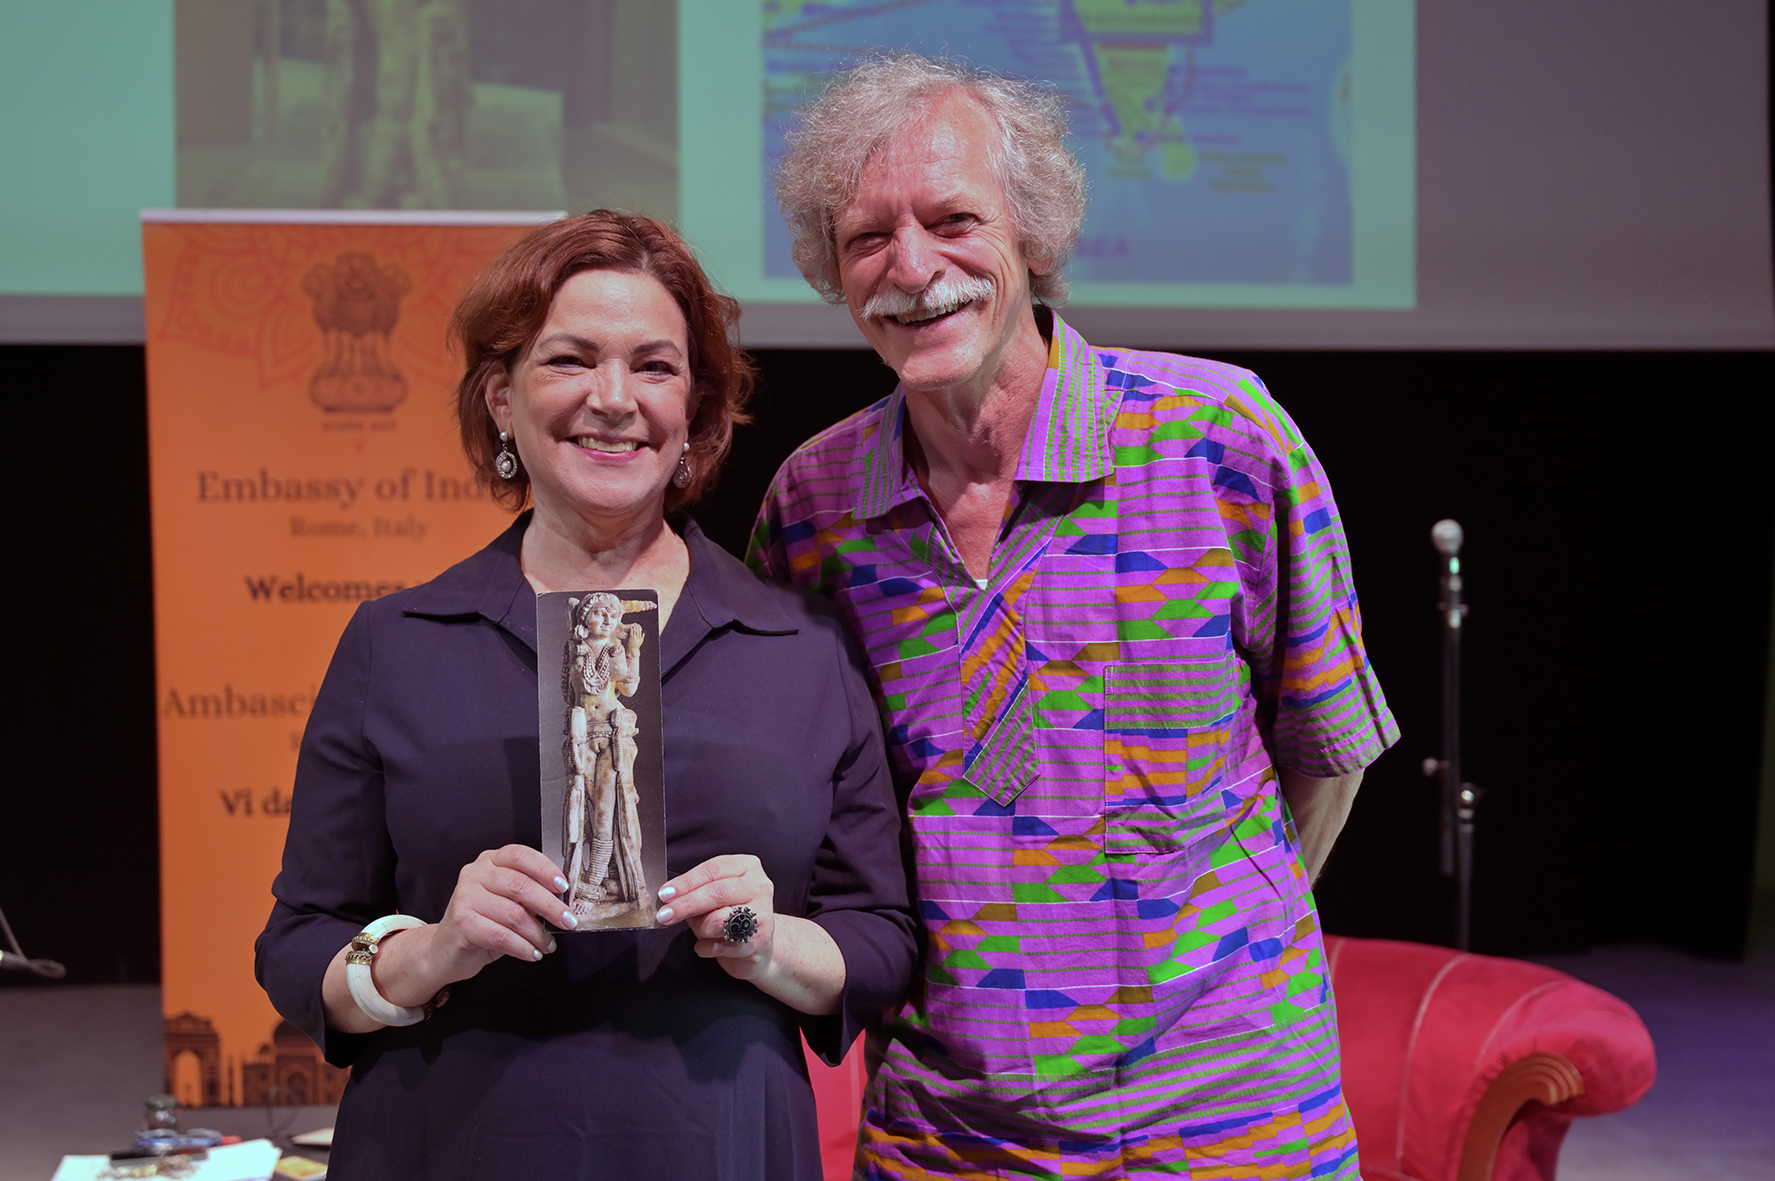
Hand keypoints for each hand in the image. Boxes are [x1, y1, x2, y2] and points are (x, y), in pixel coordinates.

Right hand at [387, 845, 573, 1002]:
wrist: (447, 951)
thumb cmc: (485, 924)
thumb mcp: (508, 903)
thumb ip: (530, 896)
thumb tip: (564, 904)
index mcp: (491, 861)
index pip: (521, 855)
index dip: (545, 869)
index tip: (564, 887)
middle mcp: (475, 873)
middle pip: (520, 885)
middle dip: (550, 906)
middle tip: (568, 921)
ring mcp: (465, 896)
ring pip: (513, 914)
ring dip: (538, 934)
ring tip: (548, 945)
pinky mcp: (461, 922)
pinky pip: (501, 935)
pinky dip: (522, 947)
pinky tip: (532, 954)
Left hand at [654, 854, 776, 982]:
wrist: (760, 945)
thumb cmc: (731, 914)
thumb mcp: (716, 893)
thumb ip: (697, 890)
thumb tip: (668, 898)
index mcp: (747, 867)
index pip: (713, 870)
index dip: (687, 882)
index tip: (665, 894)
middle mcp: (759, 887)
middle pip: (717, 892)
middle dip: (686, 904)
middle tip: (664, 915)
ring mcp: (762, 915)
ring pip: (717, 921)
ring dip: (699, 928)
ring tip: (700, 930)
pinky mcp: (759, 942)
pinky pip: (720, 946)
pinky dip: (705, 947)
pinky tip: (708, 945)